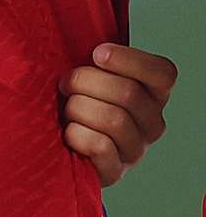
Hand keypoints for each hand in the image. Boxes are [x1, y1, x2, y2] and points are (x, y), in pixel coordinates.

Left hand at [65, 41, 175, 182]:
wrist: (52, 138)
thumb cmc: (71, 96)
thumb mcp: (87, 71)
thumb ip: (97, 56)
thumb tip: (94, 45)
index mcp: (152, 94)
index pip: (164, 73)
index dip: (130, 60)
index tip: (97, 54)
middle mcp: (152, 123)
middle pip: (128, 93)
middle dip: (85, 81)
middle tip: (65, 84)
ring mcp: (136, 150)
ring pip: (113, 118)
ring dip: (77, 108)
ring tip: (67, 111)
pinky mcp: (116, 171)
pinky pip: (100, 146)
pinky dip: (75, 135)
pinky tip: (68, 134)